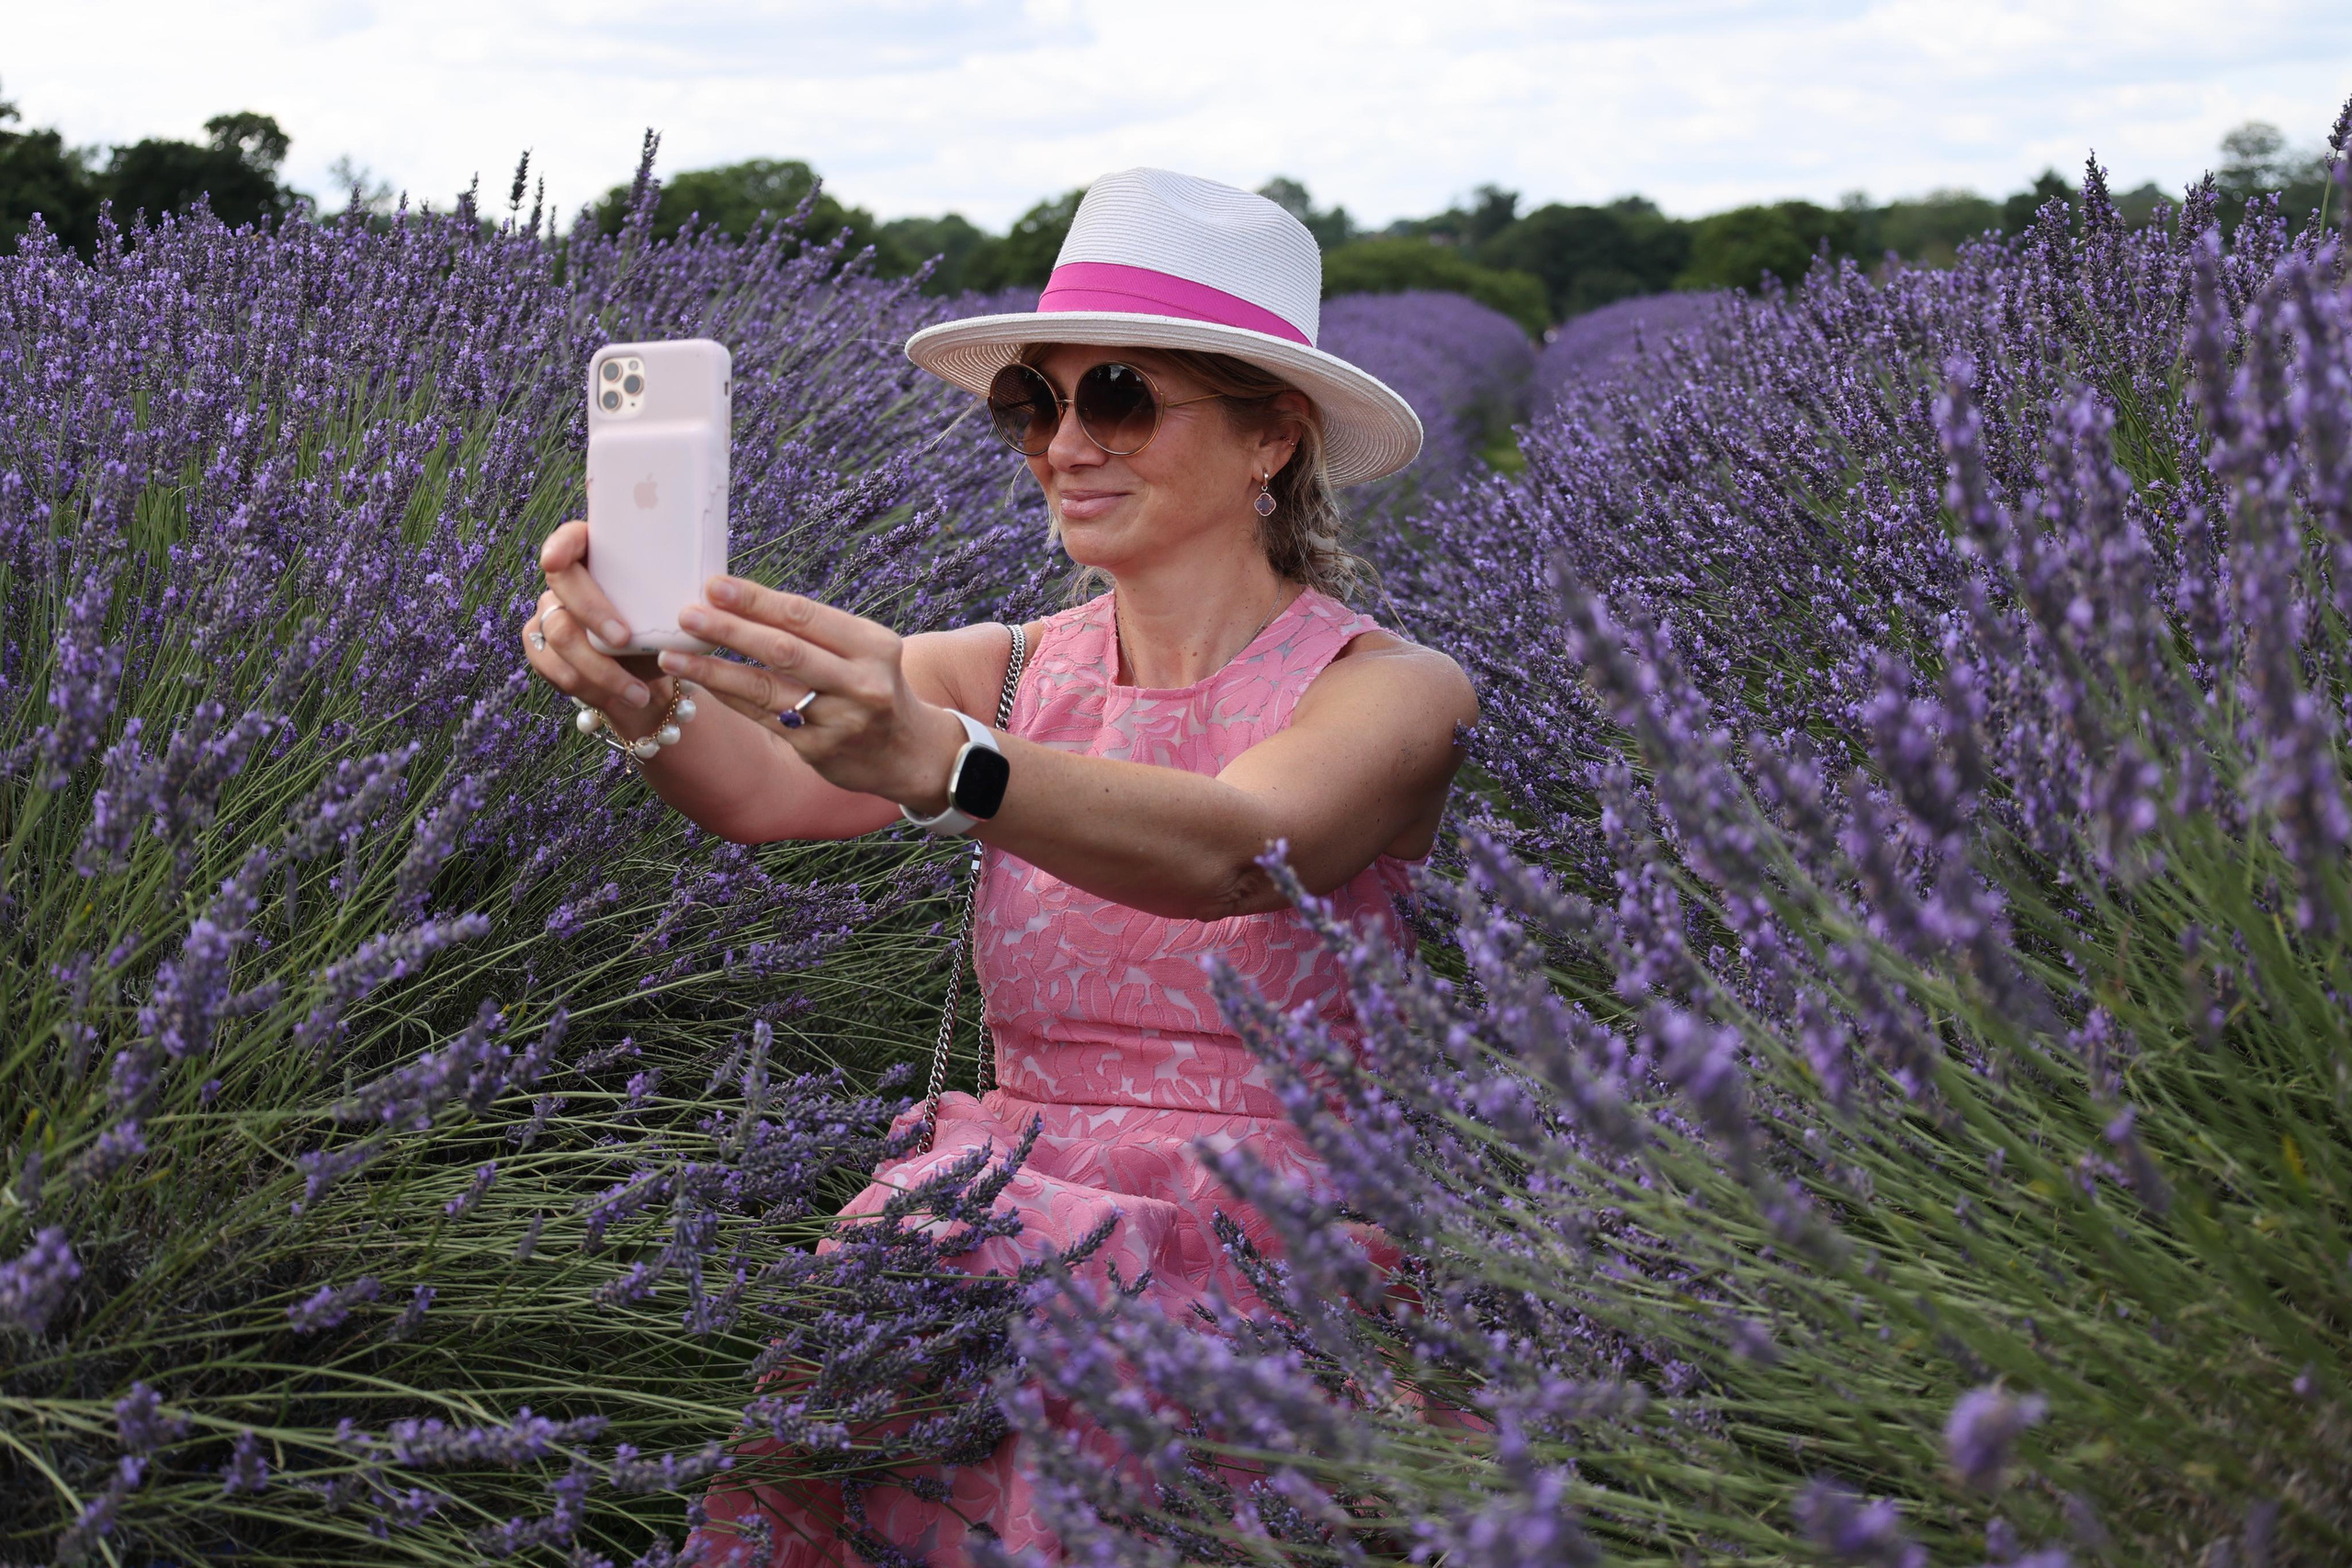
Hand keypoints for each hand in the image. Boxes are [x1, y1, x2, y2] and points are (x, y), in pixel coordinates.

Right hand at [523, 519, 667, 722]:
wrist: (646, 676)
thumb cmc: (664, 632)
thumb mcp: (678, 612)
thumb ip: (686, 597)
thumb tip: (720, 591)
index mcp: (599, 557)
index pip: (571, 538)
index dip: (560, 544)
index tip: (556, 559)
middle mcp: (568, 581)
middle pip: (564, 585)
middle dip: (593, 612)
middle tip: (623, 639)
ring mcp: (551, 612)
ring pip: (560, 634)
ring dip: (600, 668)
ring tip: (639, 694)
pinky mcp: (542, 648)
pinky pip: (555, 667)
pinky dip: (590, 687)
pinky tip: (620, 699)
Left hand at [652, 576, 965, 809]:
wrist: (910, 752)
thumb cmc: (875, 686)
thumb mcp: (864, 651)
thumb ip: (814, 631)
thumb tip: (739, 602)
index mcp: (873, 645)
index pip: (805, 615)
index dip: (756, 600)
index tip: (714, 585)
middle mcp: (861, 683)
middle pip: (783, 650)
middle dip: (730, 630)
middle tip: (686, 615)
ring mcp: (840, 721)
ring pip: (766, 689)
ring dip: (714, 671)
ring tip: (673, 655)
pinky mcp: (819, 751)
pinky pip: (763, 719)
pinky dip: (729, 698)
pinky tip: (699, 685)